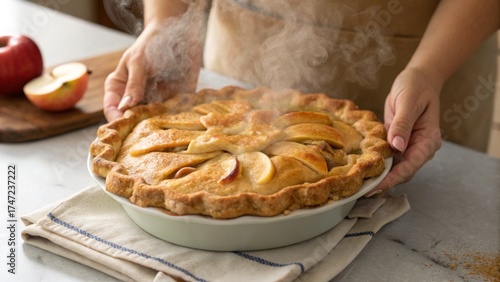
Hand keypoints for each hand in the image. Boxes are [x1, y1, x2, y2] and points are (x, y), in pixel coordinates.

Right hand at [103, 21, 201, 121]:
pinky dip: (176, 120)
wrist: (178, 33)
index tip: (123, 125)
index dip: (116, 119)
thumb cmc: (151, 44)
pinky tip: (179, 122)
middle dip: (137, 128)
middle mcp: (136, 99)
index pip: (112, 109)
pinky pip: (175, 115)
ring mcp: (155, 102)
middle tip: (144, 132)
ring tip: (161, 128)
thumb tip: (125, 107)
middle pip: (132, 121)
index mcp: (119, 88)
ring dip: (157, 126)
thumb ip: (133, 84)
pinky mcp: (175, 102)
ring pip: (153, 122)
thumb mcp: (138, 61)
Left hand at [366, 68, 441, 195]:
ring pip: (394, 168)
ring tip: (357, 184)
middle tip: (359, 190)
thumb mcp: (408, 103)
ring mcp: (408, 146)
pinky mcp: (397, 142)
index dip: (392, 178)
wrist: (418, 79)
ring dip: (378, 175)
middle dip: (383, 182)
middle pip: (402, 172)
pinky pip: (387, 157)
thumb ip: (402, 125)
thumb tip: (396, 147)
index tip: (375, 186)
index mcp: (428, 141)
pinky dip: (376, 163)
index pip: (410, 166)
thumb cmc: (416, 88)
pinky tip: (361, 169)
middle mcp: (420, 148)